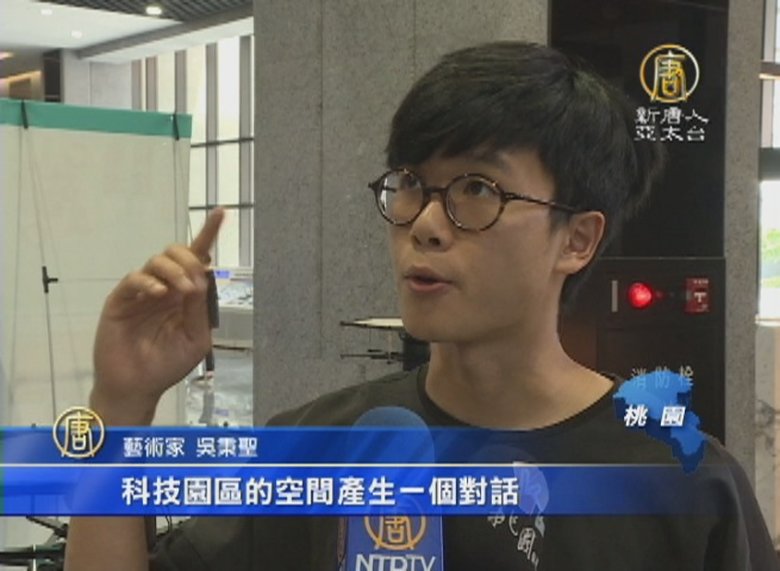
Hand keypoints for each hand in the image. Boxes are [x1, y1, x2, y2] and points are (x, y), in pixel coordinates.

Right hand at [91, 209, 224, 423]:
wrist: (138, 386)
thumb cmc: (168, 363)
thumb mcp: (195, 337)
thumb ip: (200, 308)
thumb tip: (201, 277)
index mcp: (185, 295)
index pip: (199, 259)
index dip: (208, 234)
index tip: (221, 211)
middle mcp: (165, 287)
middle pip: (178, 252)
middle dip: (189, 259)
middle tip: (193, 284)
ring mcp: (142, 292)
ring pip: (157, 260)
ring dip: (174, 270)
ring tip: (180, 291)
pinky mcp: (121, 300)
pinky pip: (135, 279)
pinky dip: (149, 282)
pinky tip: (159, 294)